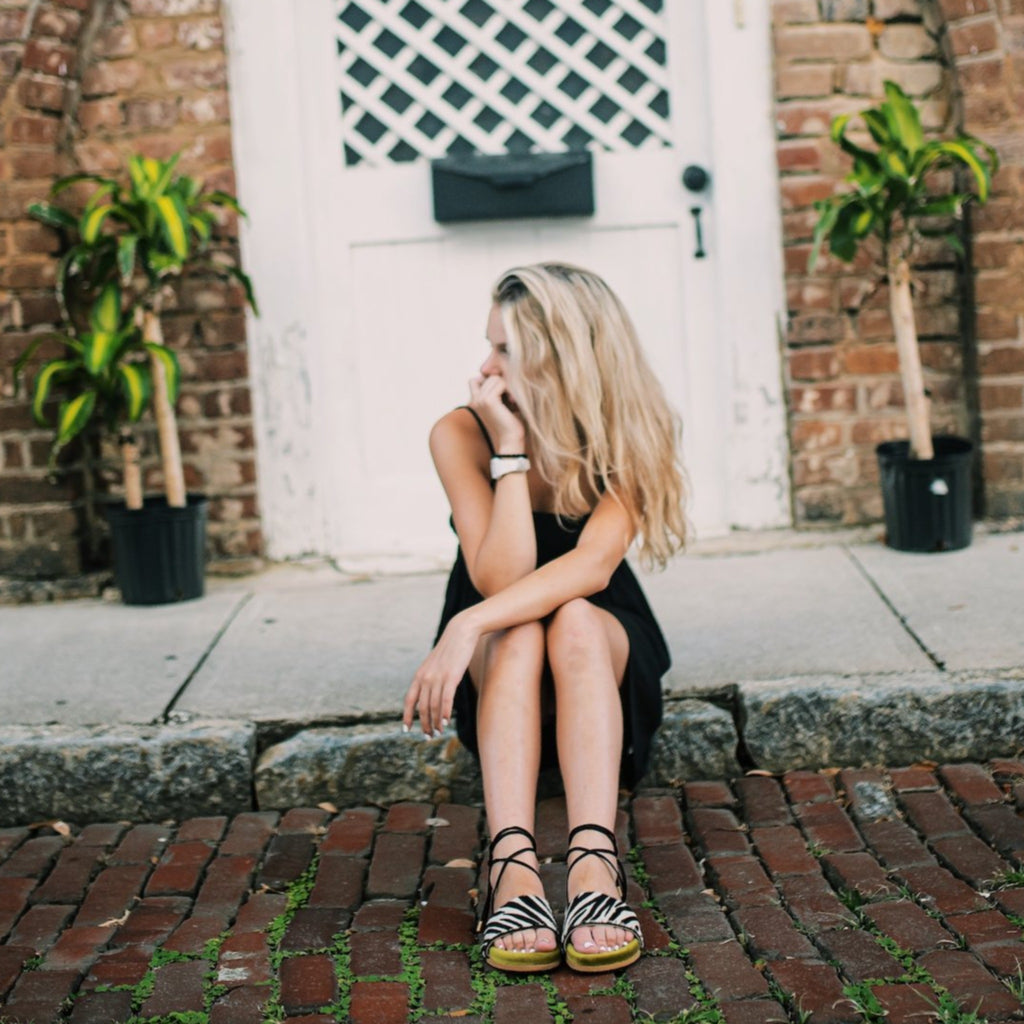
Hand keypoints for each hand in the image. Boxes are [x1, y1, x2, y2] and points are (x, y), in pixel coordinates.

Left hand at [403, 611, 479, 737]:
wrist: (460, 632)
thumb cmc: (450, 649)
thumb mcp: (436, 664)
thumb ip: (431, 677)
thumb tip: (431, 692)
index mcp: (419, 675)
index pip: (409, 700)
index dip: (407, 716)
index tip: (406, 729)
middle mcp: (425, 678)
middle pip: (422, 707)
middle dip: (425, 724)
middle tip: (429, 736)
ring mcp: (438, 677)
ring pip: (434, 706)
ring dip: (436, 722)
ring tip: (439, 732)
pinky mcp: (451, 677)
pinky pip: (446, 699)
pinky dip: (445, 712)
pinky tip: (446, 722)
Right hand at [469, 375, 524, 451]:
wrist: (511, 440)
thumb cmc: (512, 422)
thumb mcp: (504, 402)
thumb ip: (499, 389)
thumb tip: (501, 372)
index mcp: (476, 400)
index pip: (477, 379)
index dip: (492, 381)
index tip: (505, 394)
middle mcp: (475, 399)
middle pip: (490, 375)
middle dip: (504, 383)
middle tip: (512, 399)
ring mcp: (480, 399)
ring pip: (496, 378)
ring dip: (508, 386)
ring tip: (513, 401)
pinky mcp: (488, 400)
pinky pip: (501, 382)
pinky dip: (510, 389)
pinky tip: (514, 402)